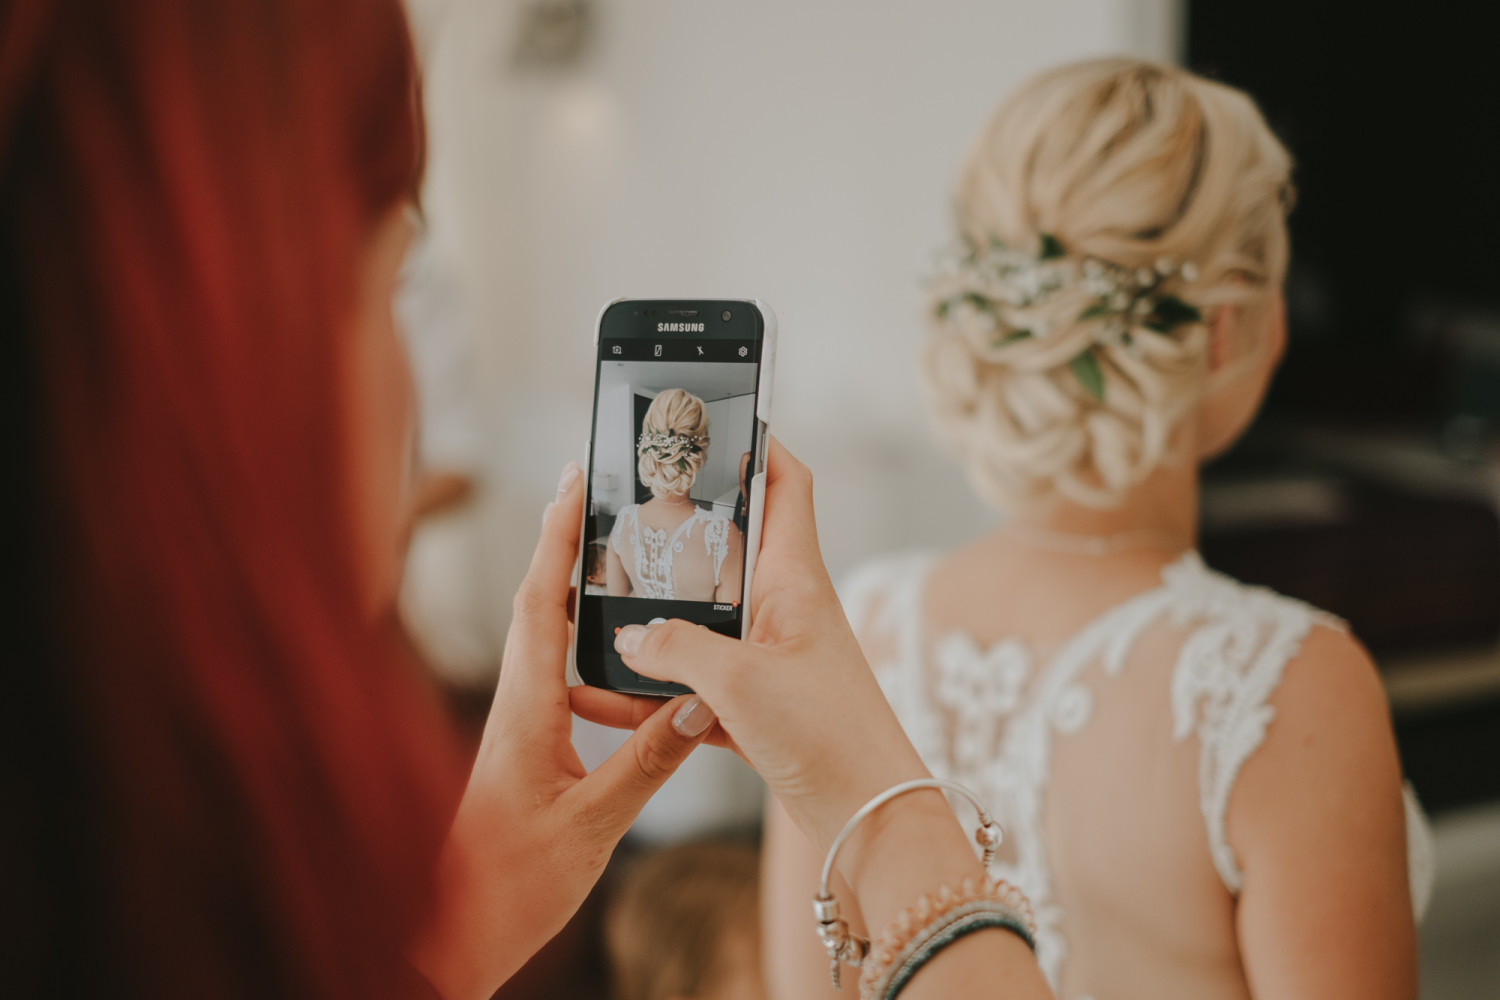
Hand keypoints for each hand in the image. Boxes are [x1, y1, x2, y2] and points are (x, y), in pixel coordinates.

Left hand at [411, 462, 709, 999]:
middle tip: (590, 494)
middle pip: (534, 603)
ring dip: (568, 591)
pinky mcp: (524, 748)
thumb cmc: (507, 885)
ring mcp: (516, 726)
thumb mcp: (592, 825)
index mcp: (524, 711)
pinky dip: (577, 649)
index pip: (539, 604)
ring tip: (609, 559)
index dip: (557, 539)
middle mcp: (513, 706)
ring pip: (541, 639)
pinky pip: (552, 679)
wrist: (454, 933)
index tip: (574, 481)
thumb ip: (646, 764)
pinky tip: (612, 664)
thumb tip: (695, 705)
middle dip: (561, 543)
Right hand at [571, 439, 930, 855]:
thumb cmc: (828, 735)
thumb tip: (625, 636)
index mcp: (794, 579)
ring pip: (705, 619)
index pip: (784, 485)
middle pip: (730, 548)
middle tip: (628, 514)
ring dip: (659, 619)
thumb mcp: (740, 681)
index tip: (717, 418)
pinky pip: (697, 684)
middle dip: (680, 532)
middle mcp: (785, 609)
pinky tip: (610, 697)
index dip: (756, 444)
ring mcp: (772, 658)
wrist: (870, 818)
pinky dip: (657, 689)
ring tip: (602, 607)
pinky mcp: (760, 706)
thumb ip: (674, 648)